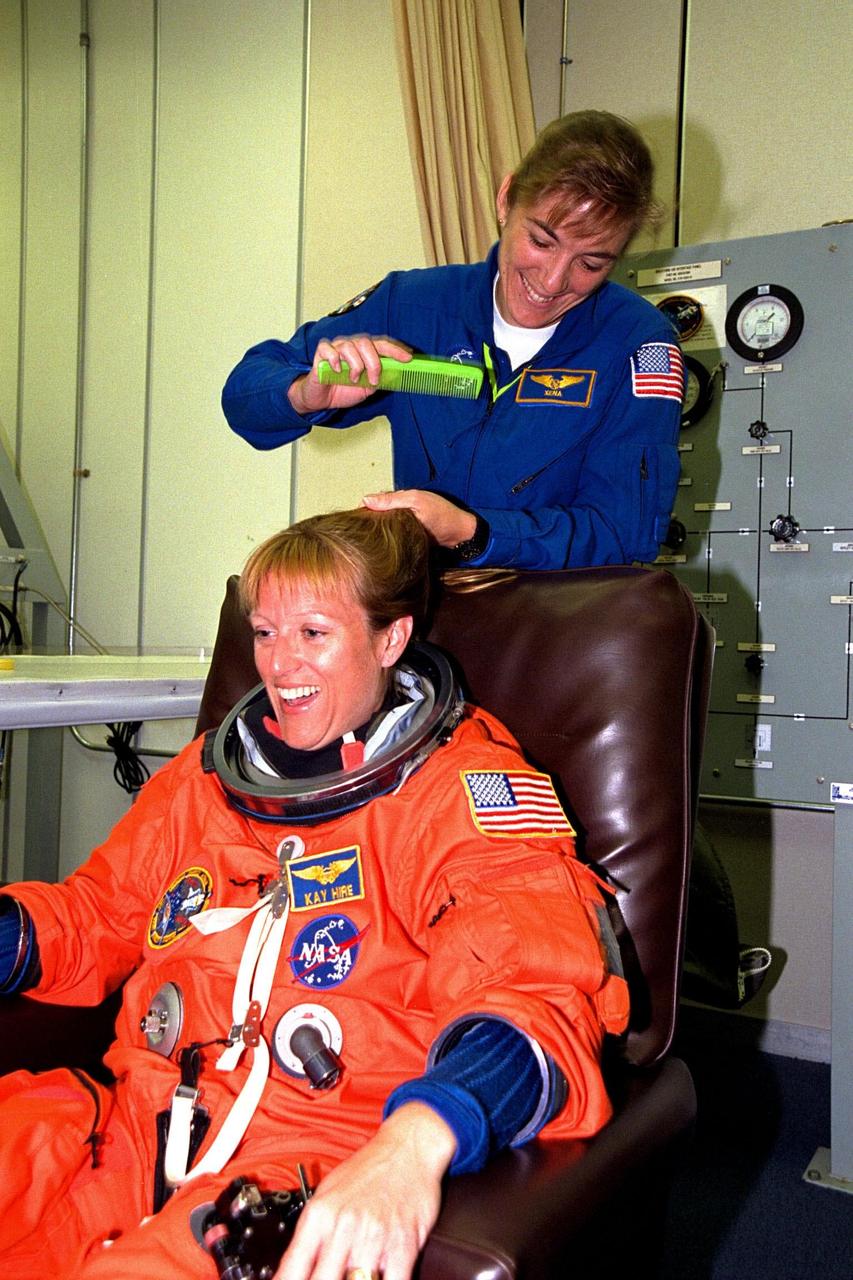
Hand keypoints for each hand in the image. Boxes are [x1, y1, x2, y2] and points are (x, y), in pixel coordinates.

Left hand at [275, 1103, 454, 1279]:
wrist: (408, 1146)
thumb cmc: (368, 1169)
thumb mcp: (328, 1192)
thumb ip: (312, 1233)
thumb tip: (294, 1268)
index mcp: (319, 1215)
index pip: (292, 1269)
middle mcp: (343, 1226)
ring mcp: (373, 1237)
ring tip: (353, 1276)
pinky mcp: (403, 1244)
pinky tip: (380, 1279)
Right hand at [289, 336, 411, 414]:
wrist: (321, 399)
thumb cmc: (343, 390)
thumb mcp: (366, 388)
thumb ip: (378, 379)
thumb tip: (394, 374)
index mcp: (364, 351)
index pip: (382, 344)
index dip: (395, 349)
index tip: (408, 358)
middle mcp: (351, 345)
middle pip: (366, 342)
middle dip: (374, 363)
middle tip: (373, 380)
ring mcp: (336, 347)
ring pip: (349, 346)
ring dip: (355, 366)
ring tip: (353, 379)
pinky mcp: (321, 354)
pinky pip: (328, 349)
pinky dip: (334, 360)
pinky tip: (336, 370)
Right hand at [362, 490, 476, 547]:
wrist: (459, 536)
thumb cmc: (442, 516)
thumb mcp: (415, 502)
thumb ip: (391, 500)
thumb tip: (366, 500)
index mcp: (399, 500)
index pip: (373, 503)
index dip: (363, 510)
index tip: (353, 520)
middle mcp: (398, 513)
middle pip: (375, 518)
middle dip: (366, 525)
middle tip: (358, 536)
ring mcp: (402, 527)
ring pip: (381, 531)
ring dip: (375, 536)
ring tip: (365, 543)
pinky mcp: (405, 540)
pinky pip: (390, 541)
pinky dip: (384, 544)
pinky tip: (379, 549)